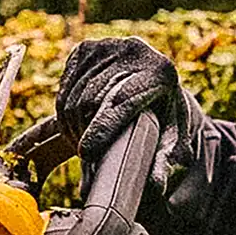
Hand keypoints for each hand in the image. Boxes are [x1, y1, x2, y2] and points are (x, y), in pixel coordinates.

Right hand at [49, 36, 190, 186]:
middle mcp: (134, 50)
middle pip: (92, 99)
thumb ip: (164, 163)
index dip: (102, 129)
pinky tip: (79, 122)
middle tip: (87, 157)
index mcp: (160, 73)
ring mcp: (107, 46)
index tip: (86, 153)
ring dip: (72, 126)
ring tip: (83, 142)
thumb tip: (155, 187)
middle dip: (84, 133)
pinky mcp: (85, 49)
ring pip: (74, 95)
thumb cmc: (164, 118)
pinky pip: (64, 88)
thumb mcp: (171, 140)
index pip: (123, 101)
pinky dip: (65, 110)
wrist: (157, 83)